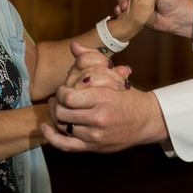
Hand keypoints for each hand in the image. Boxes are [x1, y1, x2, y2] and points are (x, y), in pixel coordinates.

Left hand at [41, 45, 167, 152]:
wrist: (147, 121)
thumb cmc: (129, 97)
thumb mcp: (114, 76)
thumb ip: (91, 59)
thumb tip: (73, 45)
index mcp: (105, 98)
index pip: (69, 97)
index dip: (62, 91)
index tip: (65, 88)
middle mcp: (99, 118)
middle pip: (62, 112)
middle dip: (58, 102)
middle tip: (61, 97)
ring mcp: (95, 135)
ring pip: (62, 126)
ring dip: (56, 115)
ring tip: (59, 107)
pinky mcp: (93, 147)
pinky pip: (65, 145)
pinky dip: (51, 137)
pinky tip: (45, 128)